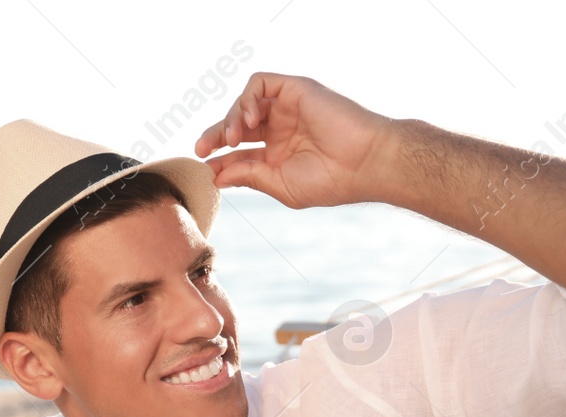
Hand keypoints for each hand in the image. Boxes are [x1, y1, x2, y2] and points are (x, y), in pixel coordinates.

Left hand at [194, 72, 394, 208]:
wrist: (363, 163)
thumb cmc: (330, 181)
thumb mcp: (280, 184)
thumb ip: (249, 176)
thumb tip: (216, 176)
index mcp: (278, 155)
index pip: (239, 152)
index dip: (219, 159)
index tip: (205, 169)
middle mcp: (280, 129)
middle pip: (237, 125)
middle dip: (215, 135)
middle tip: (201, 148)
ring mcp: (287, 108)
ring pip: (245, 103)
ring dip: (231, 120)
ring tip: (233, 139)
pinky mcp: (295, 89)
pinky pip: (259, 83)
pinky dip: (247, 98)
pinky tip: (250, 120)